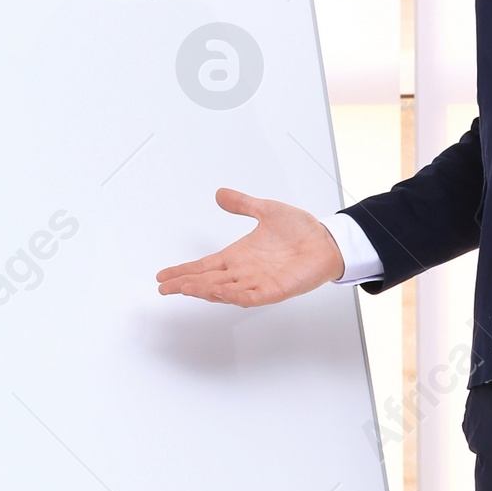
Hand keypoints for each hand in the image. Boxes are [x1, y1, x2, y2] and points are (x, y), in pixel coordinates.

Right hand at [156, 188, 343, 306]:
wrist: (328, 241)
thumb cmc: (301, 230)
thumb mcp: (266, 210)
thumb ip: (242, 204)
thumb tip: (220, 194)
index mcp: (239, 256)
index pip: (205, 266)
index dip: (184, 271)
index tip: (163, 277)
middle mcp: (245, 271)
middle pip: (208, 281)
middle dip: (186, 284)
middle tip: (164, 287)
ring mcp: (259, 282)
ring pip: (225, 290)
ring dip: (205, 290)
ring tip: (185, 288)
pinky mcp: (276, 290)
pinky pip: (251, 296)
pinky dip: (235, 296)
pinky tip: (220, 293)